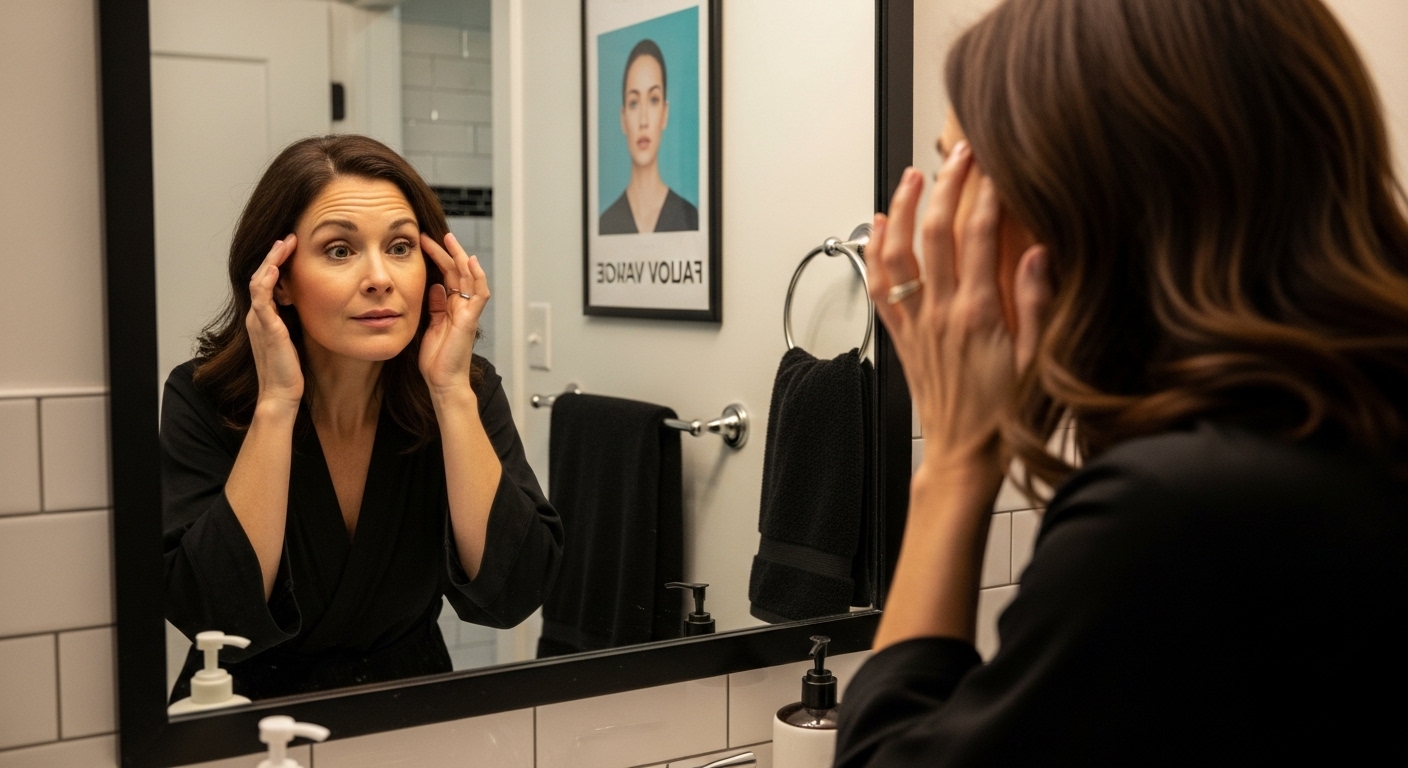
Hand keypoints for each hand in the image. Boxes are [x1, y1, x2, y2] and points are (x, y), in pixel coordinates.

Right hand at [246, 235, 303, 406]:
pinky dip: (266, 281)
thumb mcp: (296, 337)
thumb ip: (297, 320)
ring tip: (284, 244)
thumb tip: (315, 305)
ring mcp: (259, 321)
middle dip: (274, 255)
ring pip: (259, 281)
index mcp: (265, 318)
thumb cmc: (290, 370)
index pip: (267, 282)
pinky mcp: (265, 328)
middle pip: (261, 276)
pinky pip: (260, 298)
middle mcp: (258, 316)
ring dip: (271, 261)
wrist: (281, 394)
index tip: (292, 247)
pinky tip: (275, 268)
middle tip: (289, 238)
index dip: (277, 263)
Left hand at [419, 233, 489, 394]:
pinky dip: (478, 278)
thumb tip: (435, 286)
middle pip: (458, 272)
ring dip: (461, 257)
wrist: (443, 382)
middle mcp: (462, 307)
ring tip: (450, 240)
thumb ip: (435, 306)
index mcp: (451, 308)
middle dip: (446, 252)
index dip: (437, 258)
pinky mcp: (470, 320)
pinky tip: (470, 263)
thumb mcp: (430, 326)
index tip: (423, 243)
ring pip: (470, 278)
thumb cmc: (436, 360)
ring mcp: (468, 313)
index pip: (447, 276)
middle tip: (433, 235)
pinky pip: (480, 295)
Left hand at [866, 144, 1050, 489]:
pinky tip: (879, 226)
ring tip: (912, 176)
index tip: (994, 164)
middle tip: (959, 152)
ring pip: (897, 255)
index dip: (984, 194)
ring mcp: (916, 324)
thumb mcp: (1038, 362)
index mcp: (978, 315)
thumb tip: (1039, 252)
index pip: (977, 237)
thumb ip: (1038, 304)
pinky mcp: (903, 337)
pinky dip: (875, 253)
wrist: (963, 457)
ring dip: (902, 210)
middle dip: (945, 186)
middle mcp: (940, 313)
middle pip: (934, 234)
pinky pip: (880, 288)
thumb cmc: (1005, 417)